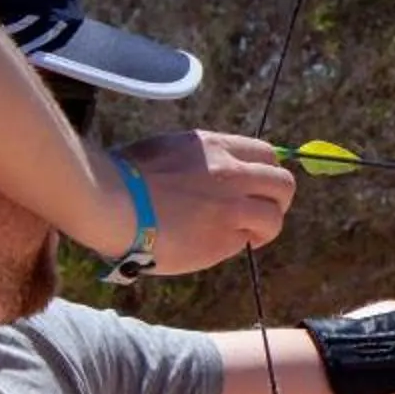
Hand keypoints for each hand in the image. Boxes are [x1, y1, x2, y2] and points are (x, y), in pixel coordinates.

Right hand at [107, 132, 297, 275]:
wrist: (111, 202)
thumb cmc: (126, 175)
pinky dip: (237, 245)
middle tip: (261, 214)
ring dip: (265, 228)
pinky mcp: (223, 239)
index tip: (256, 186)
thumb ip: (201, 160)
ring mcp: (231, 207)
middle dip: (277, 200)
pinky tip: (213, 245)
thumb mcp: (169, 149)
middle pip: (283, 184)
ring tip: (246, 236)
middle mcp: (231, 174)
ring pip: (274, 218)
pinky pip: (246, 242)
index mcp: (215, 147)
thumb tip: (218, 173)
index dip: (266, 173)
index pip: (267, 154)